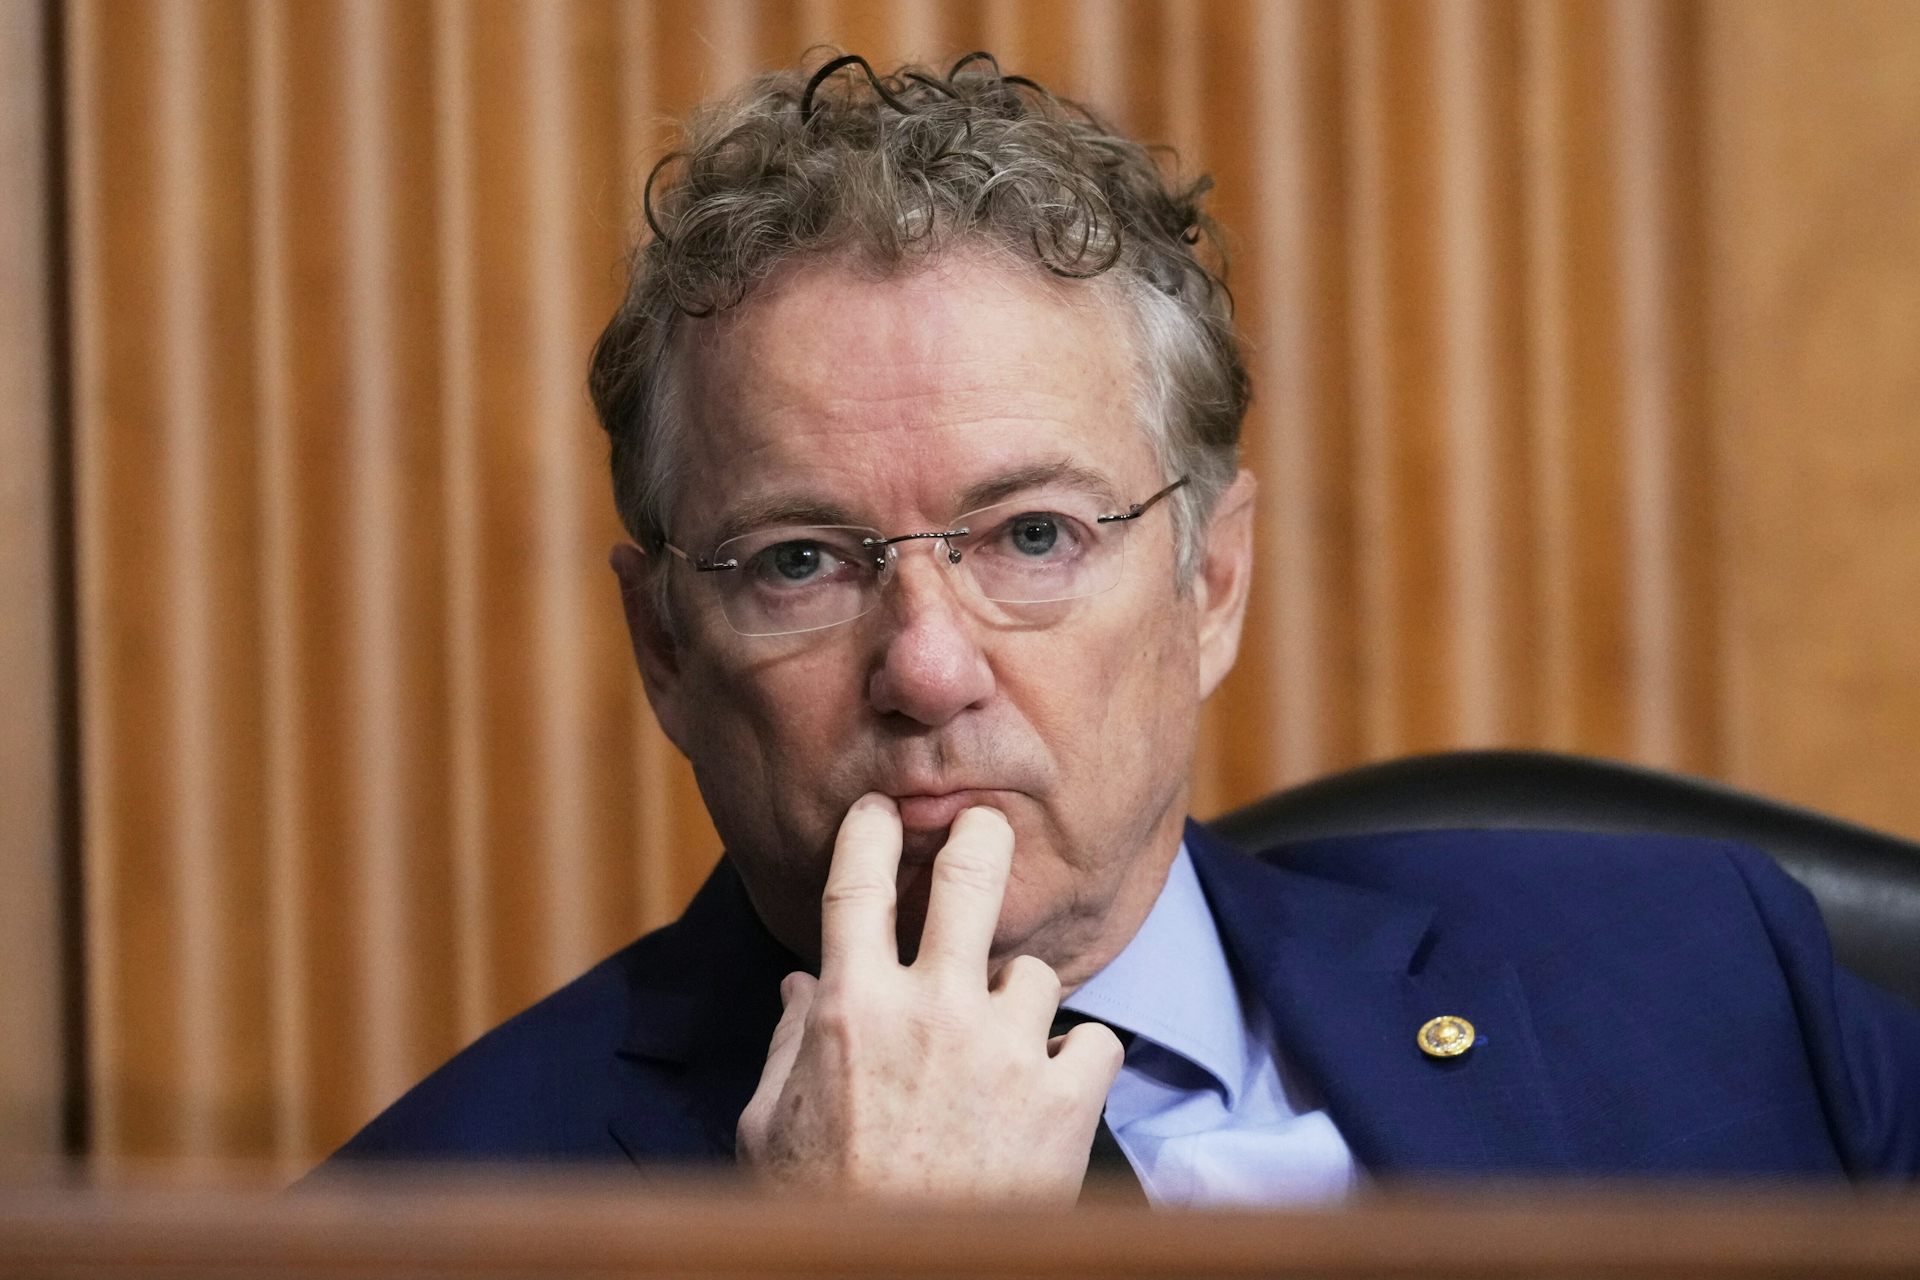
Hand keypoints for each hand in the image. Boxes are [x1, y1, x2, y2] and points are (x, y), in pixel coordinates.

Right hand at [735, 793, 1124, 1201]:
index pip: (857, 882)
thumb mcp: (772, 1128)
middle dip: (983, 836)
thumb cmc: (823, 1210)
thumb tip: (805, 985)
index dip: (871, 830)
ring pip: (1034, 970)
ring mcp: (1005, 1049)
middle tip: (988, 827)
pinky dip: (1076, 1058)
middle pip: (971, 876)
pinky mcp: (1064, 1098)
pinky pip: (1093, 1037)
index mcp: (851, 1008)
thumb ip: (792, 1045)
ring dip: (1020, 999)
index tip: (884, 810)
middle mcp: (932, 1010)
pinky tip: (1051, 1089)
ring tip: (1001, 1049)